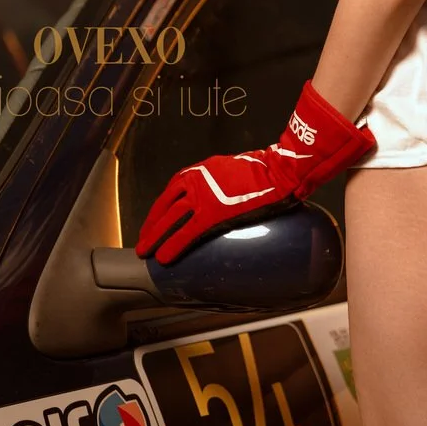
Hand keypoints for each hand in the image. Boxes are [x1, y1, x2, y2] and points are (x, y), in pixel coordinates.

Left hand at [136, 81, 374, 263]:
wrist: (281, 168)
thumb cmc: (267, 169)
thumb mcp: (236, 170)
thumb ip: (224, 182)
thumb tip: (227, 196)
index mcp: (202, 169)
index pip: (173, 190)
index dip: (162, 208)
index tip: (156, 220)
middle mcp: (197, 179)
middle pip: (166, 204)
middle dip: (152, 224)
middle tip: (144, 240)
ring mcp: (203, 194)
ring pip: (170, 218)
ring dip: (156, 236)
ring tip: (147, 252)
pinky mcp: (212, 211)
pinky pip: (186, 231)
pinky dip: (173, 244)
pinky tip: (164, 257)